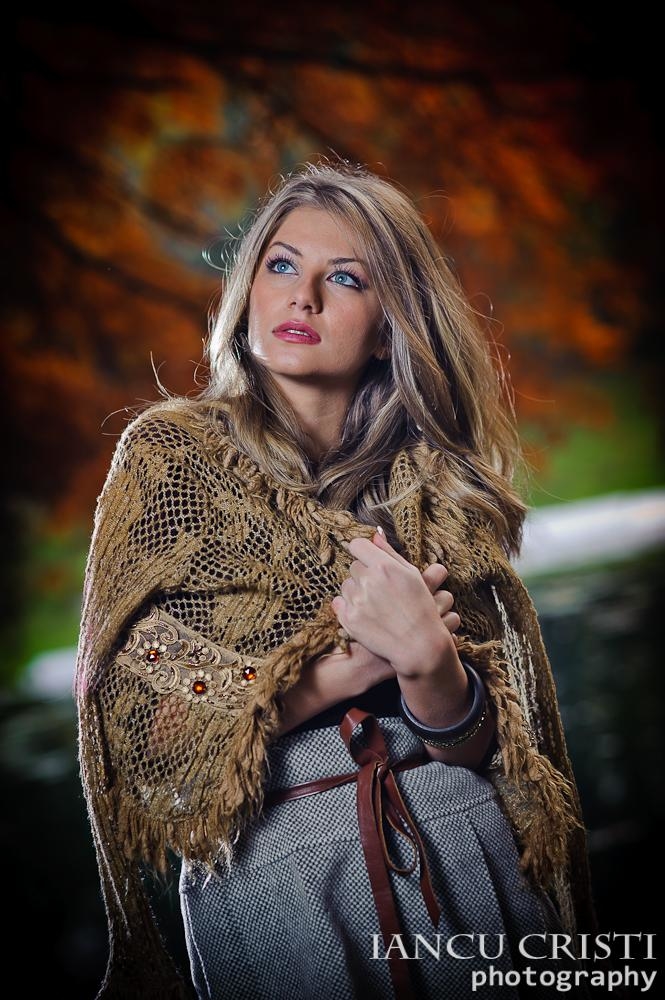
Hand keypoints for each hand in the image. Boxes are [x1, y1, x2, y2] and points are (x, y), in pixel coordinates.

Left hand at [331, 530, 462, 678]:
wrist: (418, 644)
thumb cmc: (420, 607)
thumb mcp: (411, 574)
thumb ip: (389, 553)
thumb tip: (374, 534)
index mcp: (383, 566)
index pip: (357, 545)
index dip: (362, 551)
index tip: (368, 560)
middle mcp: (368, 580)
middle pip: (353, 566)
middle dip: (364, 574)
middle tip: (380, 589)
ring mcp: (357, 600)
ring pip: (346, 585)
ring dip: (356, 591)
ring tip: (376, 605)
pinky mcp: (349, 619)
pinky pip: (338, 603)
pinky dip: (349, 608)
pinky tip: (367, 615)